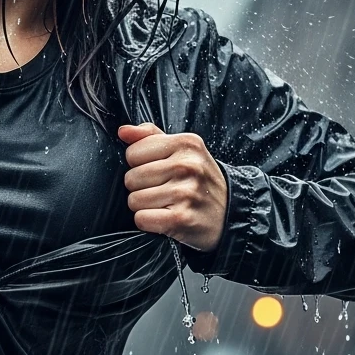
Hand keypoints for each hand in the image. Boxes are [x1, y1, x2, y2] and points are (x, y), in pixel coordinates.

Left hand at [117, 123, 227, 251]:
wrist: (230, 213)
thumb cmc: (200, 180)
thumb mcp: (183, 150)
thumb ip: (151, 136)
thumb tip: (123, 131)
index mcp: (186, 144)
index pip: (133, 153)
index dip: (139, 165)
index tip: (159, 171)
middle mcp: (187, 166)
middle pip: (131, 178)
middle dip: (141, 187)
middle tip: (163, 190)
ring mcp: (185, 193)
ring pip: (134, 200)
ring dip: (145, 206)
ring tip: (166, 204)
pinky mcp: (181, 219)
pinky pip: (141, 219)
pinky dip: (149, 222)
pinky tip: (166, 217)